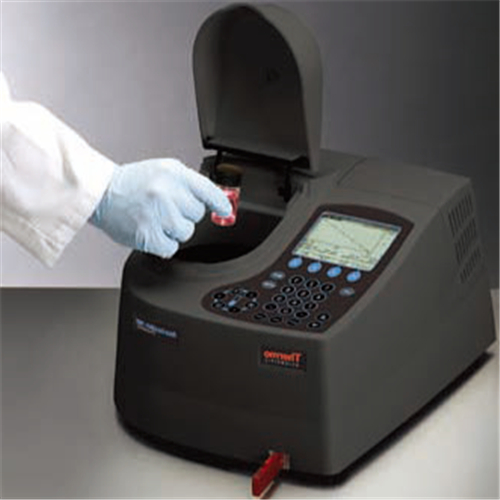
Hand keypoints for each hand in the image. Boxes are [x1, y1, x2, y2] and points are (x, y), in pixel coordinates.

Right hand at [90, 158, 230, 257]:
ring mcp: (158, 214)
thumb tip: (217, 200)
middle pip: (197, 214)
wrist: (100, 193)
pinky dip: (164, 243)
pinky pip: (171, 247)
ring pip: (186, 232)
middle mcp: (167, 192)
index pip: (208, 190)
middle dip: (185, 214)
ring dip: (174, 230)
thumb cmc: (133, 183)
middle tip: (167, 208)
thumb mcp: (164, 171)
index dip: (220, 203)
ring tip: (157, 219)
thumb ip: (190, 184)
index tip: (225, 211)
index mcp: (174, 173)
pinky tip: (152, 230)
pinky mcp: (148, 235)